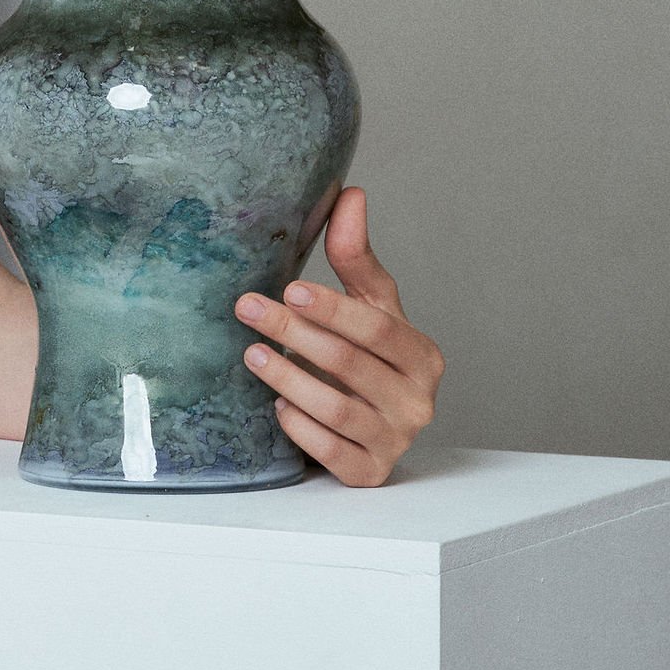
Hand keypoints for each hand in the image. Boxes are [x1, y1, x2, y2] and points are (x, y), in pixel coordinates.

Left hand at [234, 186, 442, 488]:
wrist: (367, 428)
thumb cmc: (365, 359)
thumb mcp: (367, 308)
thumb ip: (357, 257)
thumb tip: (351, 194)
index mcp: (421, 356)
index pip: (377, 328)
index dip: (333, 308)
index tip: (289, 287)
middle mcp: (418, 402)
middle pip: (351, 365)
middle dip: (295, 333)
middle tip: (247, 309)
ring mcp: (395, 442)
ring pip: (339, 412)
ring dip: (290, 381)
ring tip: (252, 355)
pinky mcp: (369, 475)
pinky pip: (333, 454)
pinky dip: (302, 430)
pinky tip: (276, 409)